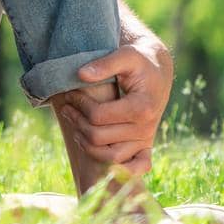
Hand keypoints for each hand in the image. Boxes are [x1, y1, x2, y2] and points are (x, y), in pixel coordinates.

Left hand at [59, 39, 173, 176]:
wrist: (156, 72)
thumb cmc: (138, 62)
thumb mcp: (124, 55)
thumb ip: (104, 64)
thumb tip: (80, 74)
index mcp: (141, 107)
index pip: (98, 115)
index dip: (78, 104)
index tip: (70, 94)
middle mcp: (146, 128)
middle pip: (99, 137)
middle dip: (77, 122)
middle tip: (67, 109)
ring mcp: (146, 139)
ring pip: (111, 156)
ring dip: (87, 144)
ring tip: (75, 126)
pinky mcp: (146, 146)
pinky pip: (135, 168)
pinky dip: (118, 168)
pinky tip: (97, 151)